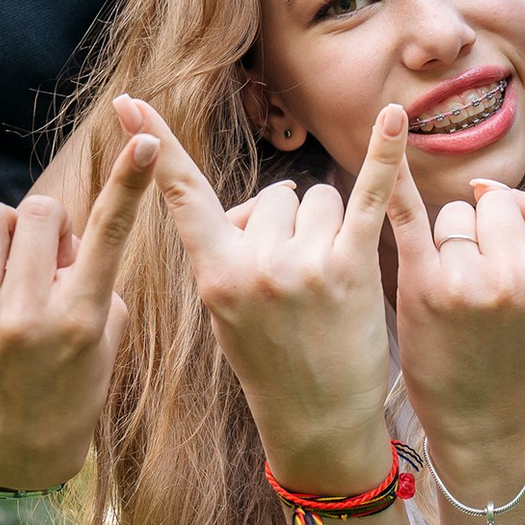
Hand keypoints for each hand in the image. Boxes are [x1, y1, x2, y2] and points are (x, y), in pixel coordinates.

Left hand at [0, 126, 158, 491]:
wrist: (23, 457)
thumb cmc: (75, 389)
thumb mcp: (106, 337)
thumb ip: (95, 277)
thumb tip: (62, 235)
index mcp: (82, 316)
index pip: (111, 233)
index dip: (132, 183)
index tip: (148, 142)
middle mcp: (30, 315)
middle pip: (40, 213)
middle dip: (49, 226)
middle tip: (51, 265)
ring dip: (7, 230)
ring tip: (11, 267)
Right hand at [133, 97, 406, 495]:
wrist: (318, 422)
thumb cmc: (270, 363)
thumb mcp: (225, 312)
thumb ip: (229, 252)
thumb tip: (260, 204)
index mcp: (215, 273)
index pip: (182, 196)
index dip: (154, 146)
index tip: (128, 102)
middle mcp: (255, 264)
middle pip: (277, 195)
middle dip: (288, 224)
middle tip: (297, 284)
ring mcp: (303, 264)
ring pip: (317, 198)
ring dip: (328, 226)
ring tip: (328, 283)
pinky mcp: (352, 267)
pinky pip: (370, 196)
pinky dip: (386, 153)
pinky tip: (397, 117)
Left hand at [384, 89, 524, 482]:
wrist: (485, 425)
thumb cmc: (519, 353)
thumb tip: (485, 186)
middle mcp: (516, 275)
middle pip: (498, 201)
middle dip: (491, 226)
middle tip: (491, 286)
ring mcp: (468, 282)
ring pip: (459, 211)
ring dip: (455, 237)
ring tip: (460, 294)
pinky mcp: (422, 289)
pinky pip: (407, 215)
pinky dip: (392, 173)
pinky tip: (387, 127)